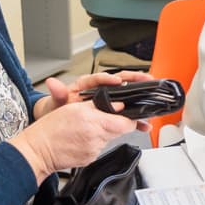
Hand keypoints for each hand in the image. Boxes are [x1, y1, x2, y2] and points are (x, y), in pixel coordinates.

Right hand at [8, 101, 138, 181]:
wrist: (36, 151)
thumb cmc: (49, 129)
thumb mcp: (72, 108)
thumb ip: (97, 105)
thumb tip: (118, 105)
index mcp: (93, 122)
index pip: (126, 123)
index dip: (129, 119)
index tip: (127, 115)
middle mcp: (96, 138)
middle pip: (119, 131)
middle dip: (115, 124)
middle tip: (102, 120)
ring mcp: (94, 150)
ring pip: (108, 139)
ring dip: (102, 133)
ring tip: (85, 129)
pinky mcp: (90, 159)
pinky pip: (99, 148)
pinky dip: (94, 142)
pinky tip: (81, 139)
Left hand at [33, 71, 151, 118]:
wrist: (58, 126)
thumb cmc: (59, 109)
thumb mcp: (57, 102)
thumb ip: (57, 93)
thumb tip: (53, 84)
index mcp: (87, 85)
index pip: (100, 78)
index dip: (109, 79)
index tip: (117, 80)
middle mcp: (99, 90)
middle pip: (120, 81)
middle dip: (134, 79)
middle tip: (145, 78)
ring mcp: (107, 101)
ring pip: (126, 95)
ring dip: (140, 96)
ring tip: (151, 97)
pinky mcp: (111, 113)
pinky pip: (126, 113)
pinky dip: (135, 118)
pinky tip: (144, 123)